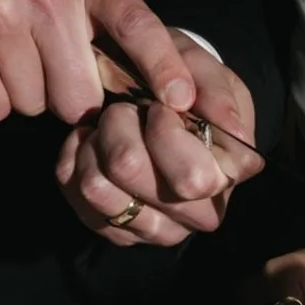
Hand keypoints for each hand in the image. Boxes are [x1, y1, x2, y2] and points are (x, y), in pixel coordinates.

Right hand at [0, 0, 196, 123]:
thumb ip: (107, 19)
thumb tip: (162, 86)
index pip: (137, 24)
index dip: (164, 67)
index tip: (182, 101)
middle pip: (81, 97)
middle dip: (62, 94)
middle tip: (35, 57)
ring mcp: (0, 20)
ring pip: (35, 107)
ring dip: (19, 92)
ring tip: (0, 50)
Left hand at [55, 33, 257, 243]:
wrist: (164, 102)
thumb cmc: (188, 84)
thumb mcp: (205, 70)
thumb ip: (213, 89)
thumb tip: (215, 120)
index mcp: (230, 174)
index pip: (191, 178)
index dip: (164, 133)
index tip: (159, 108)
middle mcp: (202, 212)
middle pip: (132, 175)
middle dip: (119, 129)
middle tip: (126, 110)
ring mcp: (161, 229)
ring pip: (96, 189)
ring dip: (93, 145)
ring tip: (107, 127)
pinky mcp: (121, 234)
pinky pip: (75, 197)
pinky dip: (74, 161)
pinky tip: (91, 145)